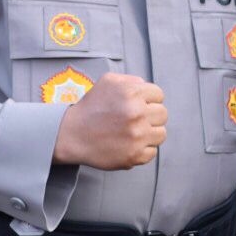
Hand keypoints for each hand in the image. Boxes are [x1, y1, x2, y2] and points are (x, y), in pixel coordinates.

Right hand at [52, 73, 166, 169]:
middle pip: (163, 114)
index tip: (138, 105)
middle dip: (151, 116)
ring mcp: (137, 136)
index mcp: (132, 93)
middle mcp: (137, 113)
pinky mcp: (134, 155)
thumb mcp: (108, 82)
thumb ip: (131, 80)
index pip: (159, 95)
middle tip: (136, 120)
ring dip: (150, 133)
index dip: (149, 100)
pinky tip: (129, 144)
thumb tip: (146, 87)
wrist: (72, 134)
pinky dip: (143, 149)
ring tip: (134, 132)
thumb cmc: (90, 107)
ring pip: (161, 134)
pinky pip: (152, 152)